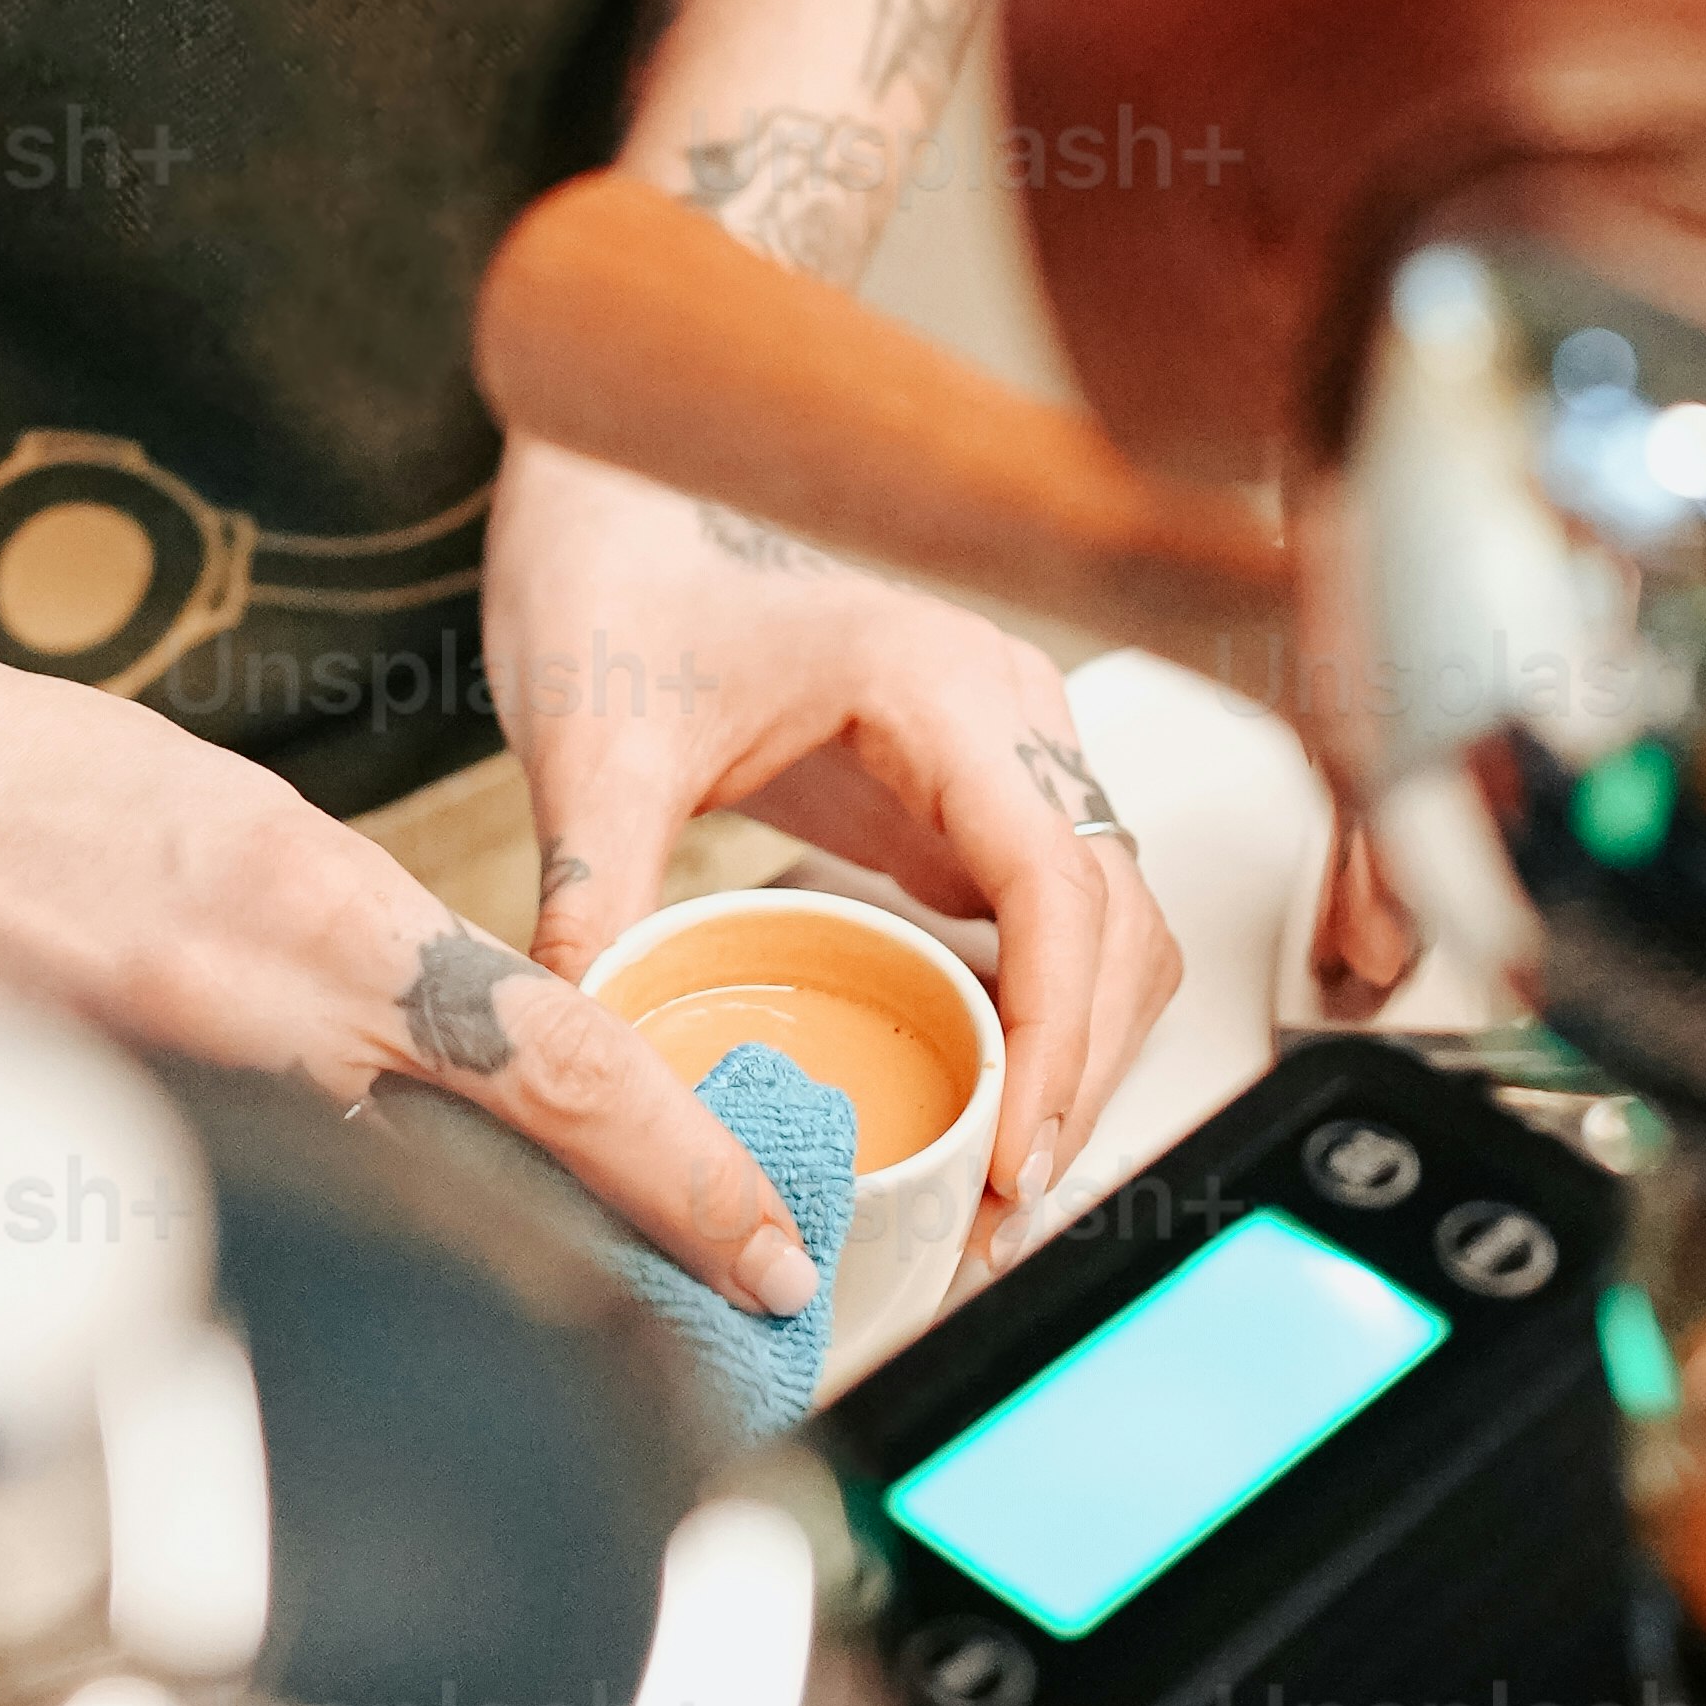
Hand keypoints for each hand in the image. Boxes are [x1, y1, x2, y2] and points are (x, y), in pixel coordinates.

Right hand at [0, 579, 819, 1323]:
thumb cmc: (7, 772)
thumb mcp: (223, 820)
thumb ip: (343, 943)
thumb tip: (457, 1048)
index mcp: (307, 901)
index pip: (554, 1054)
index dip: (685, 1167)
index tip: (774, 1242)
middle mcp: (242, 1012)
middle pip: (478, 1186)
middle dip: (609, 1268)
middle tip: (722, 1327)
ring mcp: (139, 1105)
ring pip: (349, 1238)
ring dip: (447, 1290)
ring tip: (535, 1346)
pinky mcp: (42, 1165)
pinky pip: (199, 1255)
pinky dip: (268, 1285)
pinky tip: (285, 1316)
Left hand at [487, 438, 1183, 1252]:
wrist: (611, 485)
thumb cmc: (619, 566)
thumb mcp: (594, 742)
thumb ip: (592, 896)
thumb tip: (589, 1048)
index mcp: (941, 684)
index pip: (1058, 881)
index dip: (1058, 1032)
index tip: (1018, 1155)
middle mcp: (1004, 712)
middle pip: (1115, 922)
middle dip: (1079, 1076)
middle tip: (1002, 1221)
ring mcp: (1000, 752)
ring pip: (1108, 928)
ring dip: (1077, 1058)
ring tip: (999, 1195)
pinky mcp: (967, 794)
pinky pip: (1054, 921)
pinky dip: (1044, 1021)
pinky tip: (985, 1110)